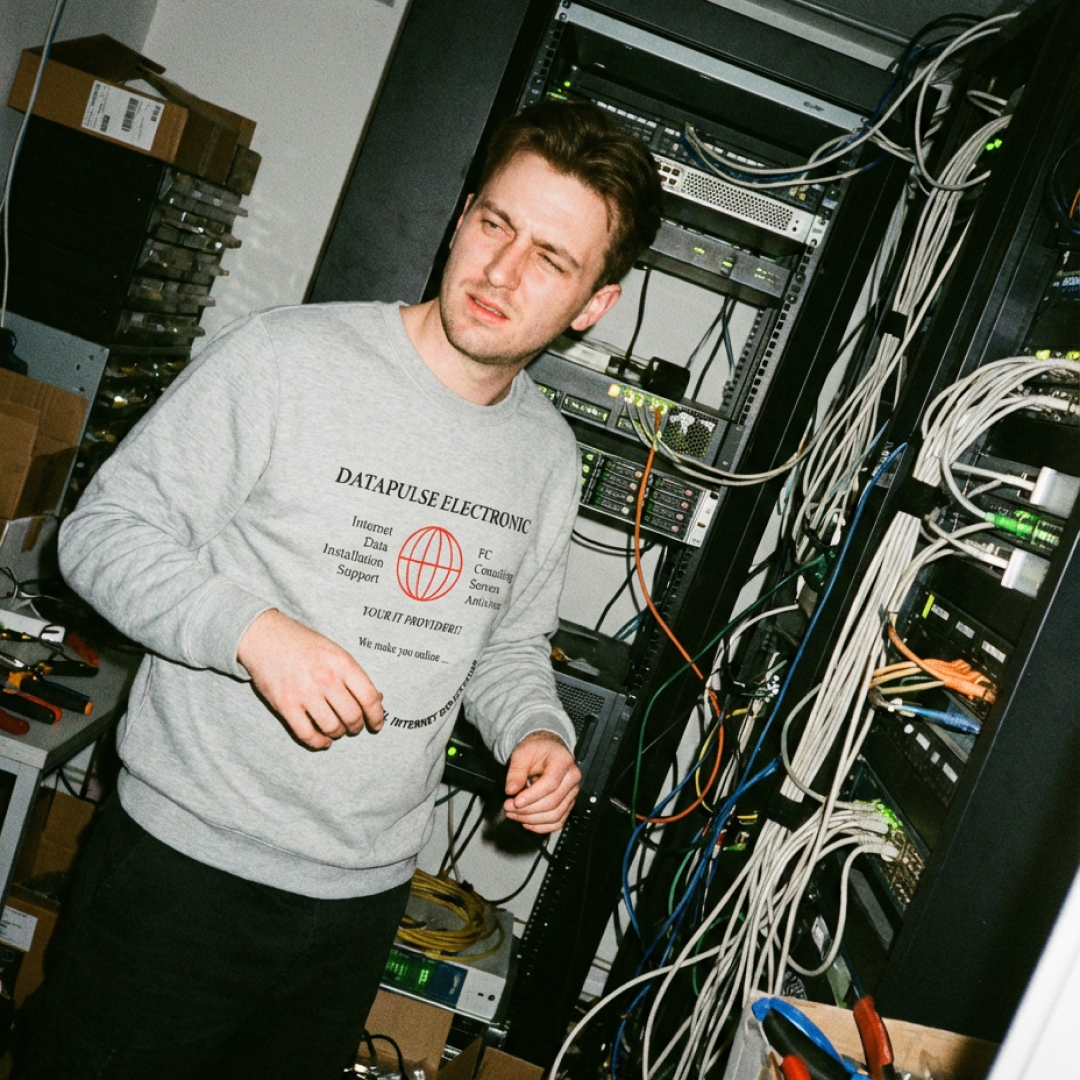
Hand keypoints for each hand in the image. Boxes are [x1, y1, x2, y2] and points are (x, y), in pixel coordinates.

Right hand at [237, 609, 382, 749]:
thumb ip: (354, 675)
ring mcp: (304, 692)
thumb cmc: (304, 645)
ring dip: (338, 733)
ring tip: (337, 730)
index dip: (377, 716)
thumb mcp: (335, 652)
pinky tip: (323, 740)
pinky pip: (307, 734)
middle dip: (356, 727)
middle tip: (354, 727)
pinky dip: (318, 742)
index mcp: (342, 663)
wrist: (265, 637)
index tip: (377, 724)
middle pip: (352, 716)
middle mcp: (325, 678)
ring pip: (332, 727)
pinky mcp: (285, 704)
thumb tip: (377, 699)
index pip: (369, 698)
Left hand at [503, 730, 580, 833]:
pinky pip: (558, 822)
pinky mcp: (568, 803)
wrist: (547, 748)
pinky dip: (542, 827)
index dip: (532, 796)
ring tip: (514, 815)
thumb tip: (511, 790)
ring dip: (532, 820)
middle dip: (528, 810)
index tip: (515, 801)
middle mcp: (572, 778)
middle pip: (553, 802)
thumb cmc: (537, 748)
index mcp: (563, 761)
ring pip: (555, 815)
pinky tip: (527, 823)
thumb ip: (516, 771)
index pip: (550, 784)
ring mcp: (572, 792)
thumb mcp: (522, 753)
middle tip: (508, 808)